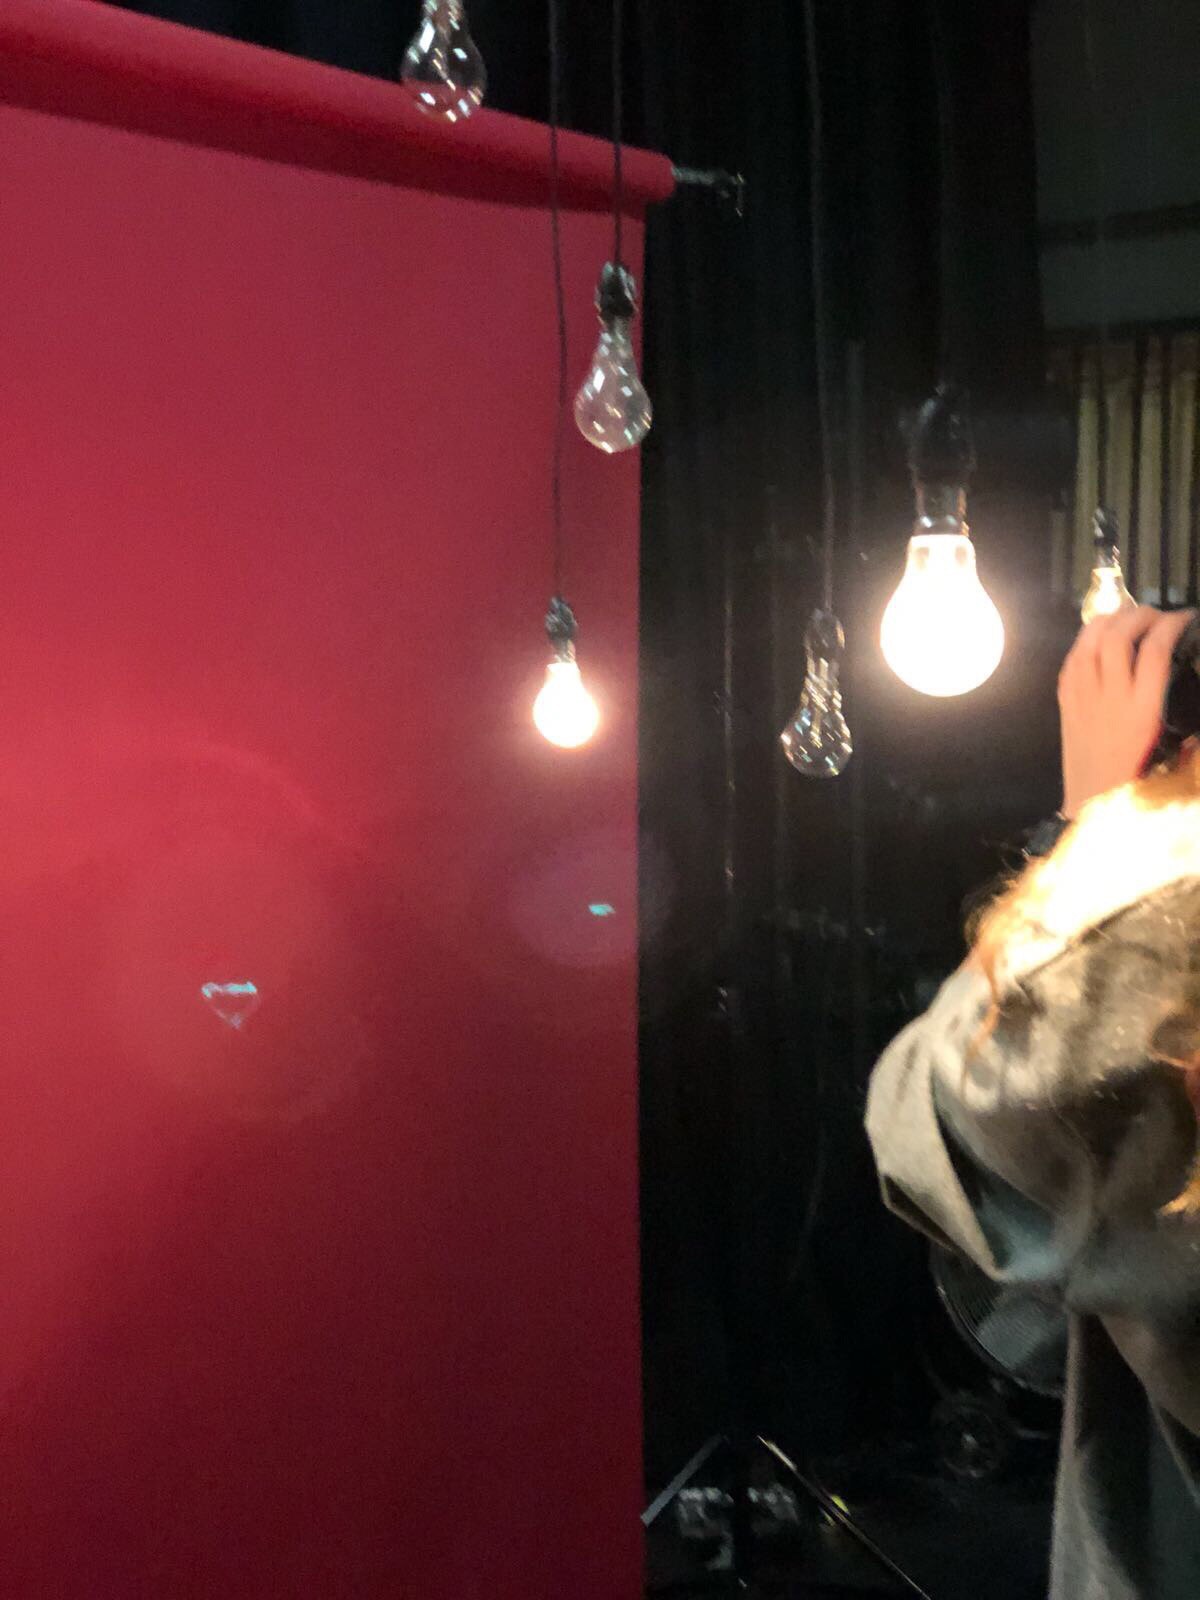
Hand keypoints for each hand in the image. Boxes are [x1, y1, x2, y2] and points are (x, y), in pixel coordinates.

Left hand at [1058, 606, 1195, 818]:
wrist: (1090, 801)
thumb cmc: (1136, 778)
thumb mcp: (1171, 748)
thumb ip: (1188, 722)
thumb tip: (1193, 689)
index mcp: (1142, 710)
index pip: (1155, 651)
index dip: (1170, 624)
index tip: (1183, 618)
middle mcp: (1110, 697)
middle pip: (1119, 637)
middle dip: (1139, 614)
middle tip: (1155, 614)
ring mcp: (1083, 697)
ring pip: (1090, 642)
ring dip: (1111, 619)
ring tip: (1128, 615)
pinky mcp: (1065, 700)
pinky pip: (1073, 659)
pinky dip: (1088, 640)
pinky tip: (1100, 636)